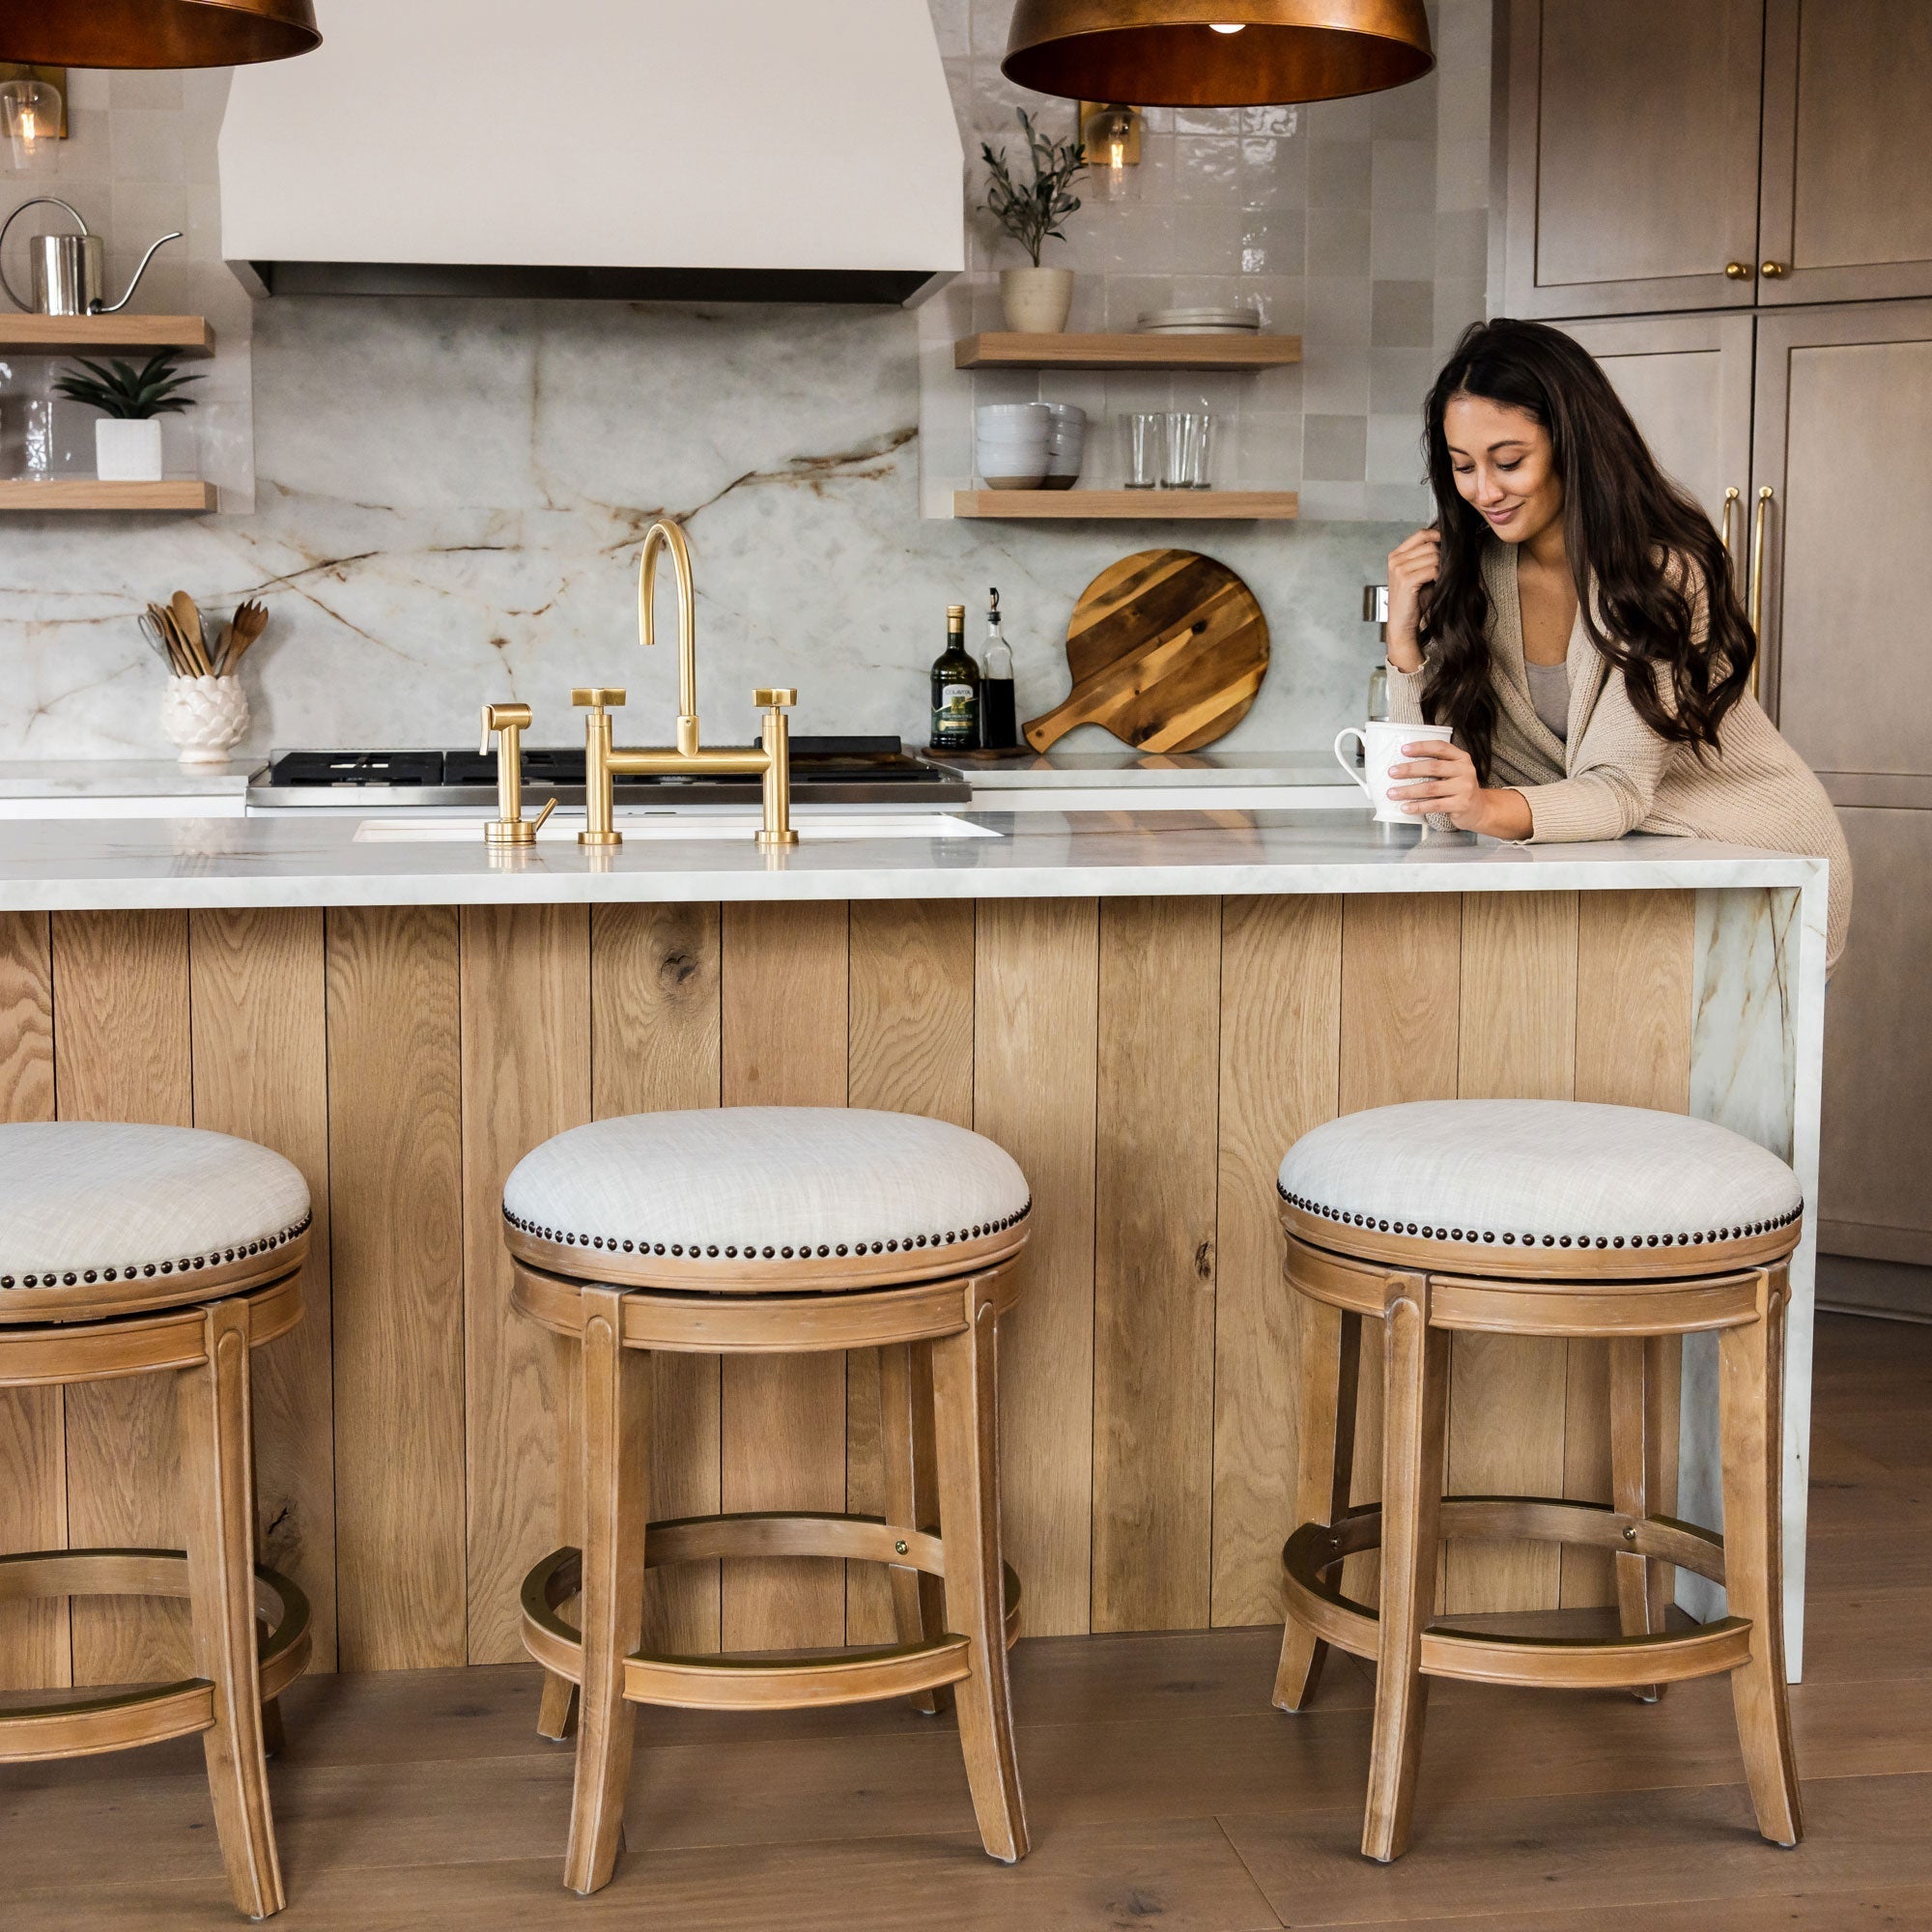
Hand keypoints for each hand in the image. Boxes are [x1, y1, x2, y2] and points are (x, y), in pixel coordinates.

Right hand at [1385, 527, 1441, 672]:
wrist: (1402, 624)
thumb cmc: (1413, 601)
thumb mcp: (1417, 574)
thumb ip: (1426, 557)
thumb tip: (1448, 542)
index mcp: (1396, 555)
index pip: (1421, 534)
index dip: (1437, 536)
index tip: (1447, 546)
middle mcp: (1395, 560)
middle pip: (1430, 545)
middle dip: (1441, 557)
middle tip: (1443, 571)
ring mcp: (1399, 569)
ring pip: (1433, 556)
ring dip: (1441, 568)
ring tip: (1439, 580)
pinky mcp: (1406, 580)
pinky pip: (1433, 569)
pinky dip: (1439, 576)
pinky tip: (1436, 585)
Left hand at [1387, 739, 1531, 838]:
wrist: (1479, 809)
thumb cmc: (1459, 788)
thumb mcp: (1453, 772)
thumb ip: (1436, 766)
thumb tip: (1403, 765)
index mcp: (1461, 758)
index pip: (1440, 747)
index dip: (1421, 747)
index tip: (1403, 750)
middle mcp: (1465, 770)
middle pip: (1433, 767)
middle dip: (1409, 770)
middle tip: (1392, 772)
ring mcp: (1465, 787)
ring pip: (1431, 788)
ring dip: (1408, 791)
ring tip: (1392, 793)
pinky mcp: (1462, 804)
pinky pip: (1435, 805)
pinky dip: (1417, 806)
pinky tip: (1405, 807)